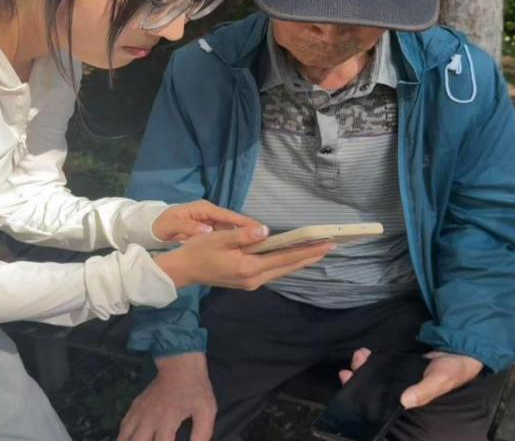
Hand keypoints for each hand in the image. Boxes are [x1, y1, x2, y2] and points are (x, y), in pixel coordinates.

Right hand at [119, 353, 215, 440]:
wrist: (180, 365)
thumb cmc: (195, 390)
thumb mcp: (206, 411)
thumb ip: (202, 435)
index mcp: (166, 421)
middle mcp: (148, 419)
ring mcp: (138, 413)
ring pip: (124, 438)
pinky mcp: (134, 407)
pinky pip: (122, 428)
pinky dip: (123, 439)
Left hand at [152, 200, 260, 241]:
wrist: (151, 228)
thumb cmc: (161, 225)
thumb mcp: (172, 225)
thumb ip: (188, 227)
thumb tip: (207, 231)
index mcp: (204, 209)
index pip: (229, 215)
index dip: (245, 223)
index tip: (261, 231)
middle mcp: (210, 213)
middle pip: (234, 222)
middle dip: (249, 231)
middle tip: (266, 242)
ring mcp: (210, 221)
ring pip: (232, 229)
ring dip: (244, 237)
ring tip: (259, 248)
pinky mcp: (209, 229)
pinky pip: (226, 235)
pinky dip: (235, 242)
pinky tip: (243, 251)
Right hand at [154, 225, 333, 288]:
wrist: (184, 271)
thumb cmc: (199, 251)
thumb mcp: (219, 238)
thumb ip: (244, 235)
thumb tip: (266, 231)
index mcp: (249, 267)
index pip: (284, 258)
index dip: (306, 251)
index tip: (325, 244)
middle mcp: (254, 279)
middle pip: (288, 267)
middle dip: (309, 256)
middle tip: (330, 246)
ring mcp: (251, 283)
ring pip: (281, 271)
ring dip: (299, 261)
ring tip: (317, 251)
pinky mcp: (247, 281)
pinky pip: (273, 272)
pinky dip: (286, 264)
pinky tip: (294, 257)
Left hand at [339, 349, 483, 408]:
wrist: (461, 352)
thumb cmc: (453, 371)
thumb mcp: (440, 381)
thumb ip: (423, 391)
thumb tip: (404, 401)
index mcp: (408, 401)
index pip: (381, 404)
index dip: (363, 395)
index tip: (350, 379)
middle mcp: (401, 392)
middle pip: (373, 390)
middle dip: (358, 379)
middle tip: (350, 367)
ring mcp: (399, 380)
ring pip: (374, 377)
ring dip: (363, 368)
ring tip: (359, 355)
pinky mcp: (400, 368)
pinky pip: (381, 366)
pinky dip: (371, 361)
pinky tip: (366, 353)